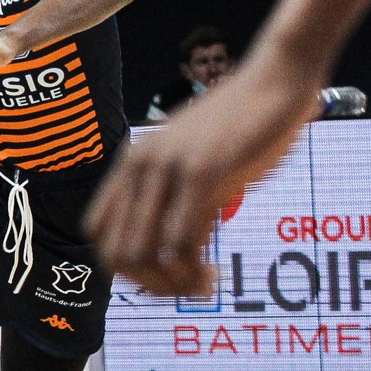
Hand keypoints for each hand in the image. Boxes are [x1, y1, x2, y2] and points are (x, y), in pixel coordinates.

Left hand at [85, 51, 324, 295]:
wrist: (274, 81)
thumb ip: (173, 191)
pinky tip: (213, 275)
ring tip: (202, 285)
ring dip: (170, 285)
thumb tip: (171, 245)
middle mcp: (140, 165)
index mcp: (131, 162)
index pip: (95, 232)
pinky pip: (180, 243)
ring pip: (142, 255)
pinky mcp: (202, 174)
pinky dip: (192, 273)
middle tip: (186, 289)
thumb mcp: (192, 158)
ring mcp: (168, 169)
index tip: (162, 274)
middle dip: (149, 285)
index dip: (122, 266)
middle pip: (115, 253)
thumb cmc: (241, 124)